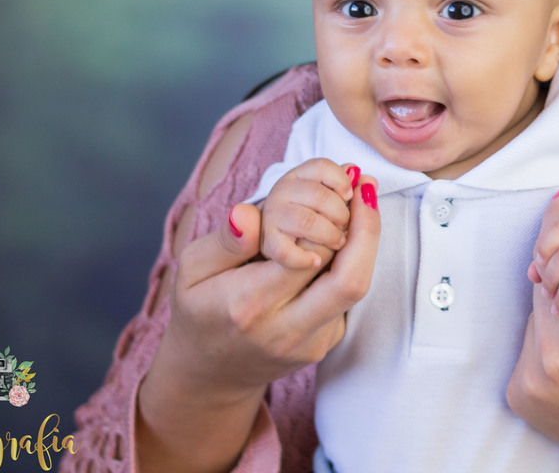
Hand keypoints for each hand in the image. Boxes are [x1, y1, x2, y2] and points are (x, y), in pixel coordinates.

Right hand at [136, 173, 379, 471]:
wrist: (211, 373)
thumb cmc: (200, 310)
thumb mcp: (192, 270)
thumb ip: (224, 241)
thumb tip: (248, 213)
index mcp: (249, 305)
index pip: (305, 256)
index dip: (329, 218)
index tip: (341, 184)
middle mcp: (286, 330)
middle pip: (349, 278)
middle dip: (365, 227)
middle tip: (365, 185)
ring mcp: (312, 342)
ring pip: (357, 286)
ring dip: (366, 240)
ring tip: (362, 200)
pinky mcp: (327, 343)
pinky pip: (349, 296)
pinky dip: (353, 260)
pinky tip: (345, 233)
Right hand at [258, 159, 359, 269]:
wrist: (267, 246)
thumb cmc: (308, 215)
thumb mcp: (322, 195)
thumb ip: (341, 183)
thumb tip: (357, 172)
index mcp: (298, 176)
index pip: (321, 166)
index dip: (341, 180)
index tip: (349, 196)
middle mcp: (281, 192)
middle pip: (319, 194)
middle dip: (341, 213)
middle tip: (346, 226)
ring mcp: (272, 218)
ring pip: (307, 220)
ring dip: (330, 234)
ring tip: (338, 243)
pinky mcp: (267, 245)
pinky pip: (285, 252)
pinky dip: (304, 258)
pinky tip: (316, 261)